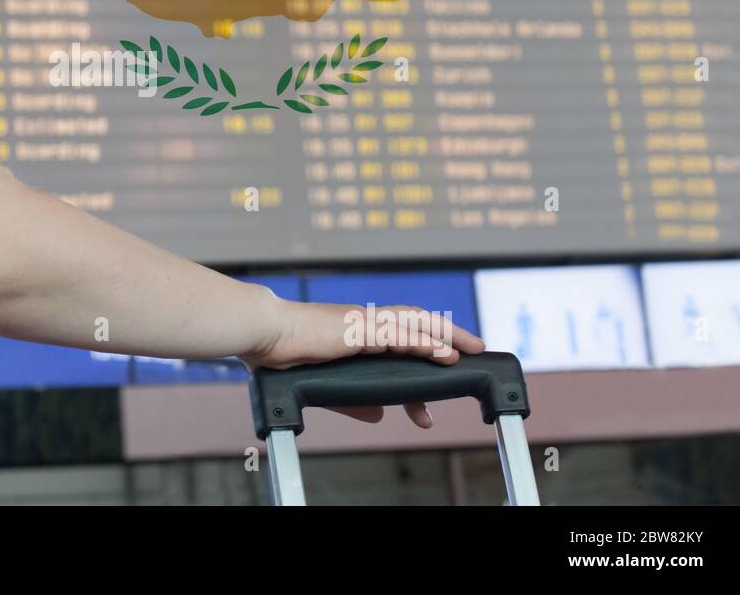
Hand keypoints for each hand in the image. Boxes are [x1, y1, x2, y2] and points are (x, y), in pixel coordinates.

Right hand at [239, 300, 486, 429]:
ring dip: (445, 335)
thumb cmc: (282, 354)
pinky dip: (424, 342)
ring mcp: (363, 323)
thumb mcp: (326, 383)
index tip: (440, 383)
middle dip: (449, 336)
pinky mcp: (359, 329)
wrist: (263, 333)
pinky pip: (399, 334)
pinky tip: (443, 351)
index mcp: (357, 334)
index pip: (400, 344)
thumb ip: (354, 401)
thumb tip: (381, 416)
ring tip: (470, 349)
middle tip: (476, 351)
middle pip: (417, 325)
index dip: (424, 363)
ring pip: (415, 324)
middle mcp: (365, 324)